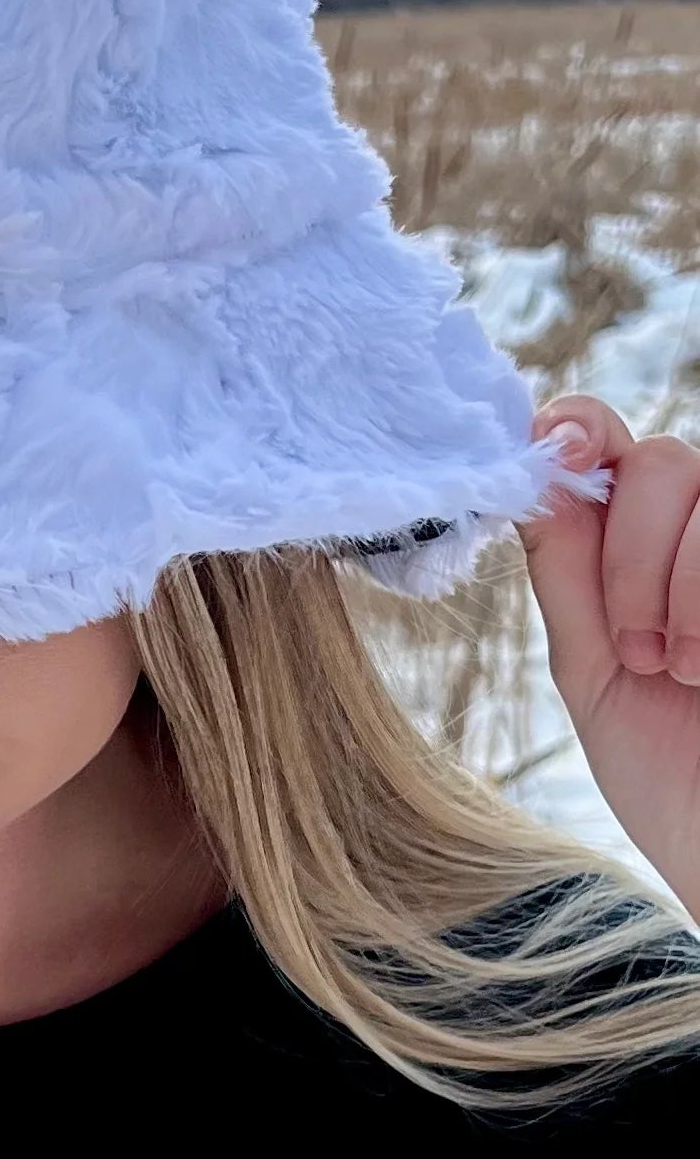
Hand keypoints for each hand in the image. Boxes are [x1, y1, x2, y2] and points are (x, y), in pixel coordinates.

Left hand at [516, 395, 699, 913]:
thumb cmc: (677, 779)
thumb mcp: (594, 667)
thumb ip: (567, 569)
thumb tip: (527, 472)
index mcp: (645, 549)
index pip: (608, 441)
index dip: (577, 427)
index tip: (553, 450)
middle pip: (660, 461)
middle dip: (626, 551)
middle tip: (634, 648)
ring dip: (672, 584)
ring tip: (679, 672)